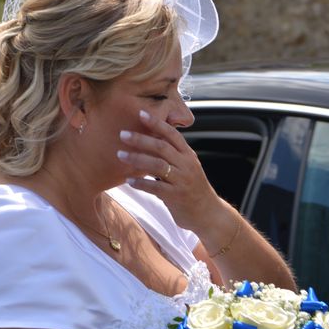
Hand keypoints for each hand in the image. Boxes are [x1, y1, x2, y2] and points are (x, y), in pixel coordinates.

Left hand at [117, 109, 222, 232]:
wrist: (208, 214)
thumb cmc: (192, 190)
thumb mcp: (187, 168)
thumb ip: (173, 155)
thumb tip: (152, 140)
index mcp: (188, 155)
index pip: (172, 134)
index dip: (157, 123)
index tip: (141, 114)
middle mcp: (186, 165)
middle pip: (161, 147)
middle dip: (141, 139)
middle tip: (122, 134)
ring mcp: (182, 180)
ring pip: (157, 165)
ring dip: (137, 159)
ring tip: (120, 155)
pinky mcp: (176, 196)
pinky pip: (156, 187)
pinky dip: (141, 183)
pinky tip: (128, 180)